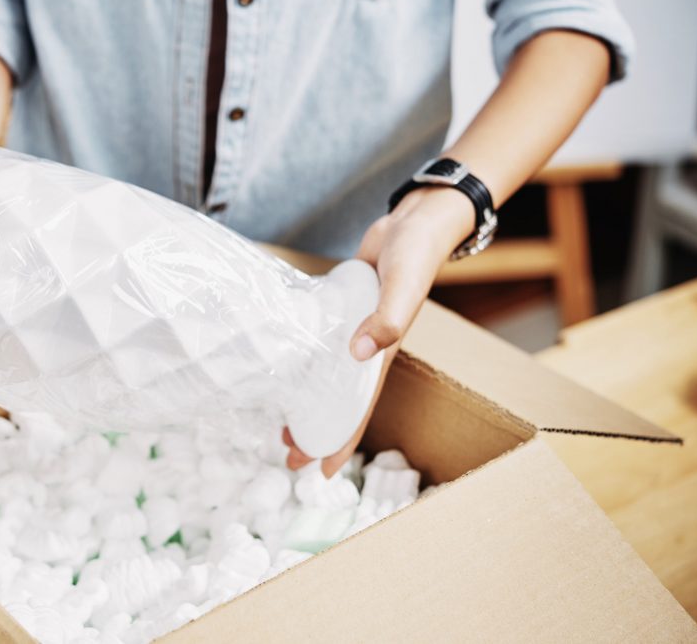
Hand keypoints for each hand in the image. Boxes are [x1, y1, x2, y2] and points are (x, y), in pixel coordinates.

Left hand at [284, 187, 473, 476]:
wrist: (416, 224)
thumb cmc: (415, 257)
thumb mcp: (402, 288)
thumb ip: (386, 319)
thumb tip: (357, 353)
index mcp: (380, 354)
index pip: (358, 410)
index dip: (341, 442)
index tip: (320, 472)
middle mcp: (365, 350)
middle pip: (337, 402)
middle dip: (316, 432)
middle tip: (286, 455)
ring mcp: (351, 331)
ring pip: (326, 379)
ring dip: (308, 403)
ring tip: (281, 425)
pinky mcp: (340, 312)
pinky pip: (320, 348)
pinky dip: (304, 365)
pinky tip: (284, 371)